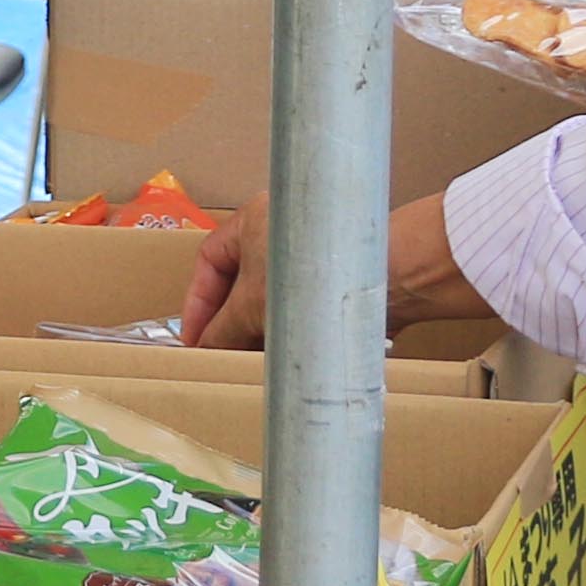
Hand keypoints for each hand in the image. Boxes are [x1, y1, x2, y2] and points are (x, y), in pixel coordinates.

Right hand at [175, 189, 488, 346]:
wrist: (392, 275)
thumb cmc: (313, 274)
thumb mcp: (254, 306)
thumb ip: (223, 330)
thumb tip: (205, 352)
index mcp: (252, 221)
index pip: (209, 262)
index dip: (197, 304)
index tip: (193, 342)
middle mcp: (282, 231)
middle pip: (241, 282)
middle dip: (230, 322)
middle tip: (221, 357)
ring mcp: (313, 256)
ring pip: (273, 298)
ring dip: (261, 330)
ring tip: (252, 364)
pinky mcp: (336, 280)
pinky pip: (301, 308)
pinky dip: (290, 332)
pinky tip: (285, 360)